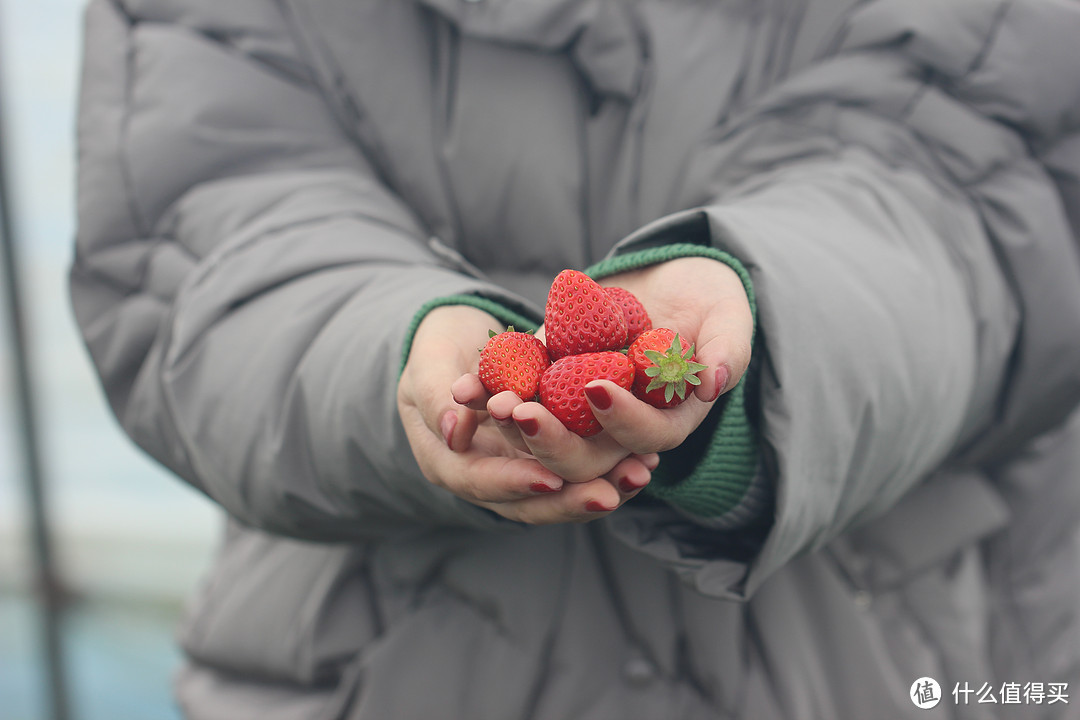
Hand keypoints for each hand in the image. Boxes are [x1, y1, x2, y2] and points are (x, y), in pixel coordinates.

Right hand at [397, 305, 656, 522]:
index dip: (515, 482)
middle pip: (530, 504)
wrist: (459, 343)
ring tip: (638, 474)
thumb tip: (454, 430)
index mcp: (449, 462)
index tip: (548, 477)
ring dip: (603, 487)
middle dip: (571, 500)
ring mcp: (520, 472)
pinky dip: (612, 468)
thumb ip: (435, 395)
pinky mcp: (549, 459)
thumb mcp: (427, 364)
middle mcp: (487, 478)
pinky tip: (645, 459)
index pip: (481, 482)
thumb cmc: (438, 350)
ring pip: (562, 494)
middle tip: (609, 495)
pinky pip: (582, 473)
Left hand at [454, 257, 752, 478]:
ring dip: (514, 423)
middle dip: (553, 439)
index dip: (623, 420)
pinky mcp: (550, 381)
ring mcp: (580, 409)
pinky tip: (464, 388)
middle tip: (523, 414)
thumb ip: (728, 349)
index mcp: (668, 422)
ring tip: (490, 404)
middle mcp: (620, 428)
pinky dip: (491, 391)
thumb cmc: (713, 299)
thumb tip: (714, 381)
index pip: (646, 437)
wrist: (677, 278)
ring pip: (545, 432)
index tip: (597, 387)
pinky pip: (520, 392)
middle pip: (587, 454)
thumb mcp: (729, 315)